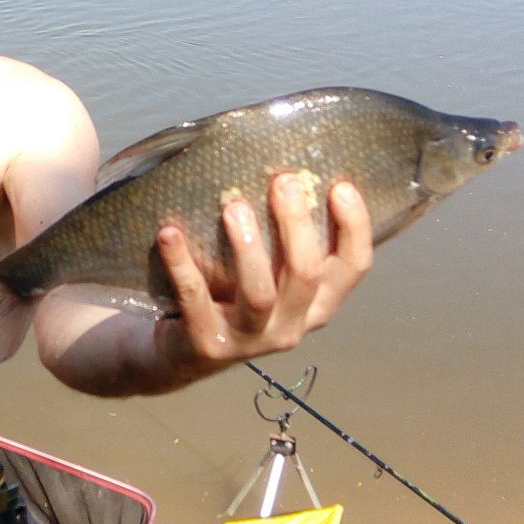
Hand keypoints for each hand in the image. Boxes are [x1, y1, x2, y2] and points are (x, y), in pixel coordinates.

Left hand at [154, 174, 373, 381]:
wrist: (182, 352)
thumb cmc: (232, 297)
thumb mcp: (270, 274)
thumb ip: (285, 240)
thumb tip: (289, 171)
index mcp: (316, 304)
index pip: (352, 268)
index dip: (354, 228)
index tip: (340, 186)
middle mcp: (291, 326)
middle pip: (307, 274)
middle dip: (297, 224)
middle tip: (282, 181)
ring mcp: (251, 341)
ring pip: (260, 294)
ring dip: (247, 247)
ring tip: (233, 207)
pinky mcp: (209, 345)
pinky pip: (196, 299)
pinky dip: (183, 264)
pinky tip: (169, 233)